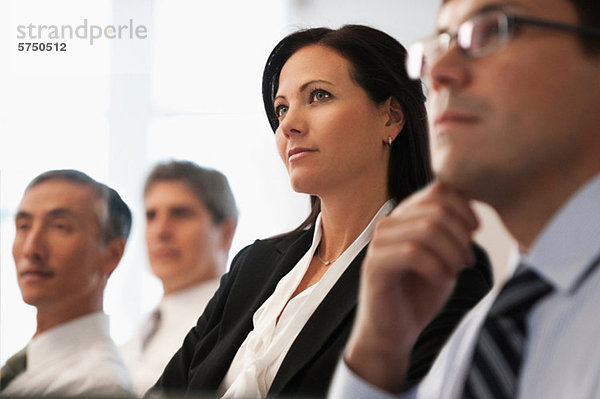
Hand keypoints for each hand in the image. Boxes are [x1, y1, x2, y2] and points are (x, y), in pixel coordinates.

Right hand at [344, 181, 478, 392]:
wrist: (394, 332)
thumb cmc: (420, 295)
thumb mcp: (445, 257)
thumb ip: (452, 231)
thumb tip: (470, 210)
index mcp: (405, 217)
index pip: (437, 189)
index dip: (464, 206)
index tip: (475, 232)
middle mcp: (389, 224)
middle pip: (435, 208)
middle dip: (460, 235)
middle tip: (467, 261)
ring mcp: (378, 243)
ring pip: (426, 229)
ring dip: (451, 252)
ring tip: (456, 272)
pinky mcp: (375, 265)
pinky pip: (413, 253)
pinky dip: (436, 267)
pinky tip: (442, 281)